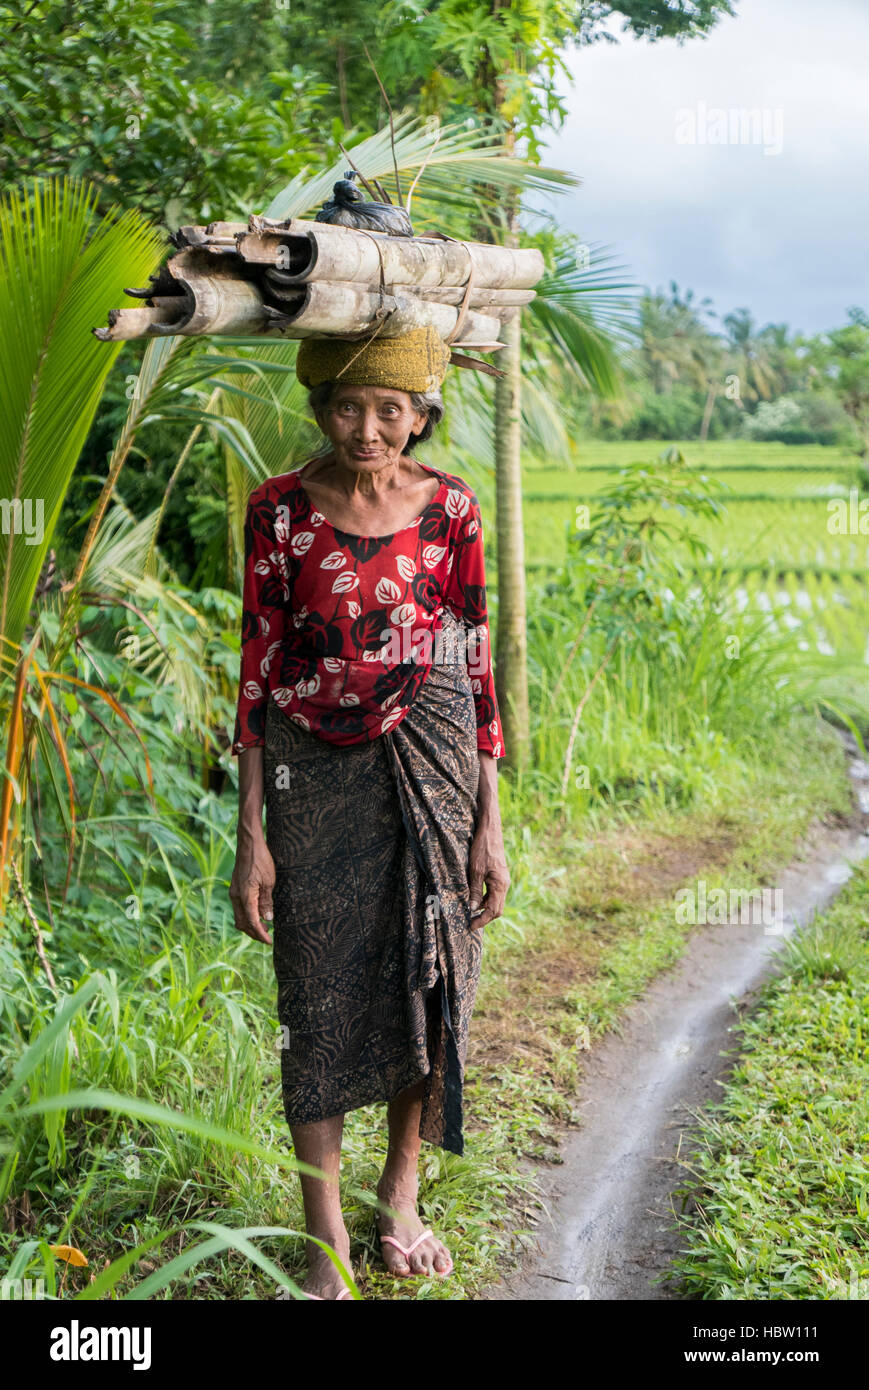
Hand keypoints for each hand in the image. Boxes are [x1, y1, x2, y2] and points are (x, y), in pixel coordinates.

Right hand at [229, 833, 275, 943]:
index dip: (260, 934)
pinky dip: (247, 915)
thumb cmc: (261, 860)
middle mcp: (236, 896)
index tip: (269, 941)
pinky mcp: (235, 888)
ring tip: (264, 927)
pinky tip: (257, 914)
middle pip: (242, 923)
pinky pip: (239, 908)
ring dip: (250, 925)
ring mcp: (234, 892)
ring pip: (239, 916)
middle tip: (267, 938)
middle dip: (254, 933)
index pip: (251, 921)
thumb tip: (267, 919)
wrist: (249, 844)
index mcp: (245, 896)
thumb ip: (267, 902)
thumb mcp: (269, 881)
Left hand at [467, 816, 509, 930]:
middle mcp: (504, 884)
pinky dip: (485, 899)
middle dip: (485, 918)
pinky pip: (494, 892)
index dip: (482, 921)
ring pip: (496, 901)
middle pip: (497, 909)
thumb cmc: (482, 849)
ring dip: (485, 908)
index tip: (470, 926)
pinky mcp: (499, 875)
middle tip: (470, 923)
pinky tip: (475, 898)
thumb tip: (473, 908)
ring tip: (470, 912)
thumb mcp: (475, 870)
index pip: (493, 910)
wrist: (490, 831)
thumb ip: (474, 890)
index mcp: (500, 885)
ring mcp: (503, 880)